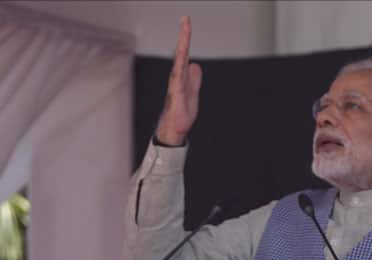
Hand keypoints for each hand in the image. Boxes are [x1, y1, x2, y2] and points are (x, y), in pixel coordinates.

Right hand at [155, 16, 201, 145]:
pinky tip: (184, 58)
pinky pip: (178, 78)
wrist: (175, 129)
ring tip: (185, 31)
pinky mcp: (176, 95)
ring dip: (182, 47)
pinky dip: (180, 67)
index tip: (186, 22)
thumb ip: (194, 78)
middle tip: (185, 19)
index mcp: (182, 75)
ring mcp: (176, 85)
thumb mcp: (193, 92)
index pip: (184, 53)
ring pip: (179, 62)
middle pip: (181, 53)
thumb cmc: (182, 113)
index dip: (186, 37)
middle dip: (184, 36)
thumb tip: (196, 65)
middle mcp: (177, 77)